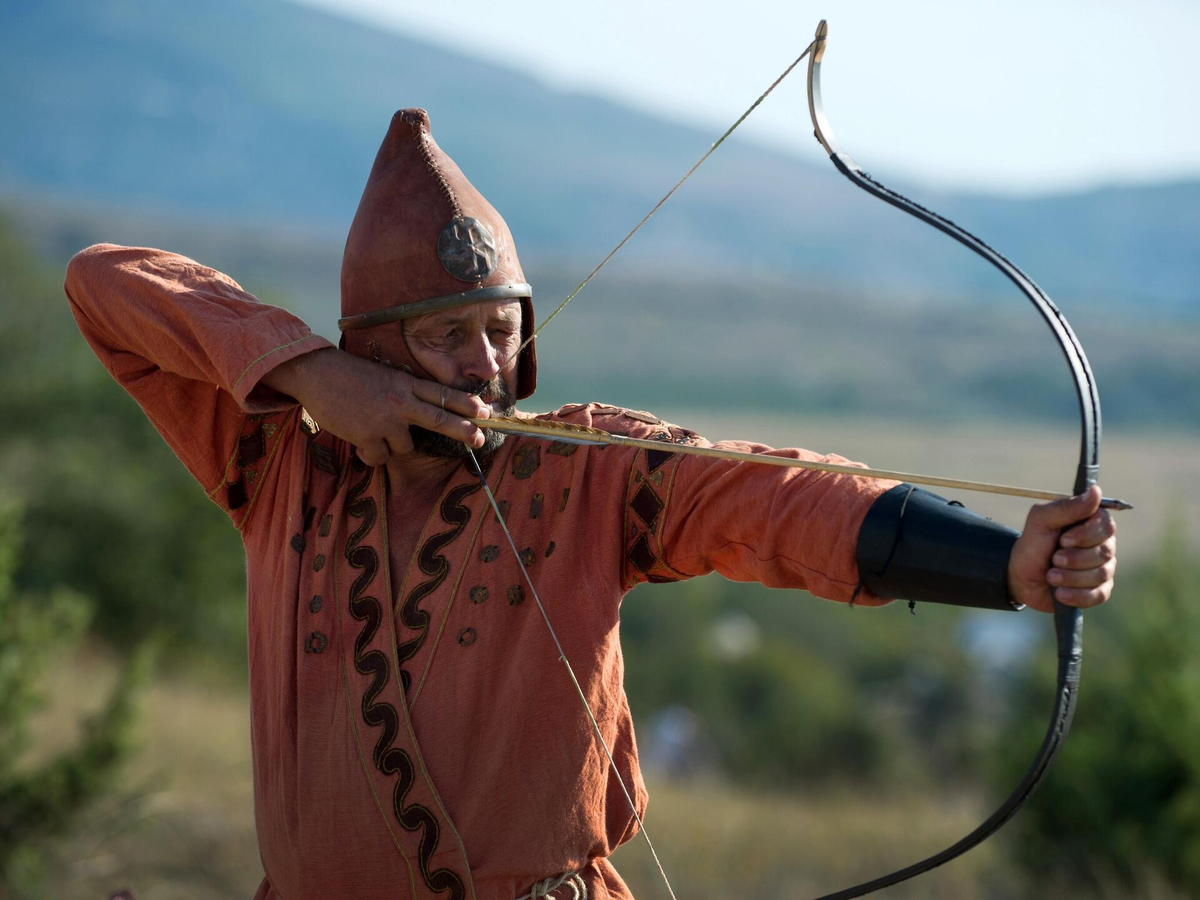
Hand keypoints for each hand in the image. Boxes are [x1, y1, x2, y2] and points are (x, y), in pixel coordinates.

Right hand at [261, 347, 490, 463]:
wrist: (317, 373)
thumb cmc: (349, 376)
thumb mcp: (384, 378)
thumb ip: (404, 393)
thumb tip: (421, 414)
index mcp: (405, 384)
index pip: (443, 394)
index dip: (466, 404)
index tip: (486, 411)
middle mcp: (401, 401)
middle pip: (441, 419)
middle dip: (464, 431)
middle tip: (479, 439)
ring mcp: (385, 419)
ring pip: (405, 447)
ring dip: (391, 445)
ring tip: (372, 430)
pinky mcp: (367, 435)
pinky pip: (380, 457)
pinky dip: (371, 455)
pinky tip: (359, 442)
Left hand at [1007, 485, 1116, 612]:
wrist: (1021, 577)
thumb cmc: (1033, 544)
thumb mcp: (1041, 521)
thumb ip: (1066, 507)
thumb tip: (1096, 491)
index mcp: (1092, 524)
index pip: (1107, 526)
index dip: (1085, 535)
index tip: (1063, 538)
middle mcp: (1103, 545)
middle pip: (1106, 552)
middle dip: (1074, 558)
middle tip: (1054, 558)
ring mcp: (1103, 569)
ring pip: (1101, 574)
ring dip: (1070, 577)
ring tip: (1051, 575)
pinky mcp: (1098, 591)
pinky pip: (1099, 595)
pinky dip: (1075, 594)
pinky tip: (1059, 592)